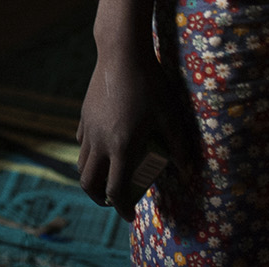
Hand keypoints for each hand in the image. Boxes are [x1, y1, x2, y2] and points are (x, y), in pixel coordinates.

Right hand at [77, 45, 179, 221]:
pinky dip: (89, 155)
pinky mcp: (84, 115)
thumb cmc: (150, 84)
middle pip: (89, 183)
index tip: (130, 215)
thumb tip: (188, 172)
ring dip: (92, 178)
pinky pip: (82, 144)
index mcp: (121, 146)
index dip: (122, 208)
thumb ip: (178, 146)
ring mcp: (89, 128)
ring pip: (81, 164)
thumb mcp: (169, 116)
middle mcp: (100, 142)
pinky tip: (103, 150)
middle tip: (114, 202)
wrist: (122, 53)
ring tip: (107, 180)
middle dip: (99, 199)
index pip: (114, 190)